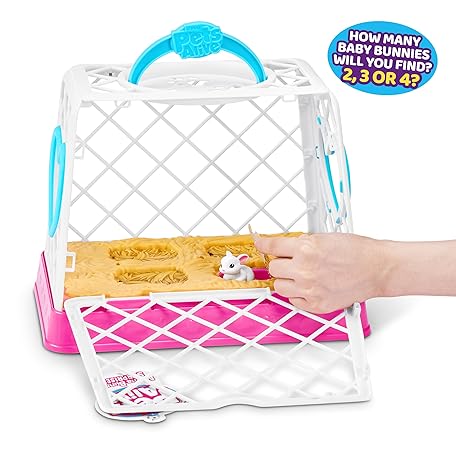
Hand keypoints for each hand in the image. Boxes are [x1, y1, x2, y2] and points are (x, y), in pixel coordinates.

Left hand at [254, 233, 385, 313]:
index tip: (259, 243)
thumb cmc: (358, 251)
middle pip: (273, 268)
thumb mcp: (325, 237)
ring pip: (279, 286)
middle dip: (280, 263)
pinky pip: (293, 300)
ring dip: (286, 279)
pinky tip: (309, 286)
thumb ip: (302, 243)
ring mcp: (309, 288)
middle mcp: (305, 269)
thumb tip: (285, 246)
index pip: (272, 246)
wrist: (378, 269)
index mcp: (307, 248)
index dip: (262, 244)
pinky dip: (297, 294)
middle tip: (291, 261)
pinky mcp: (316, 304)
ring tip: (300, 275)